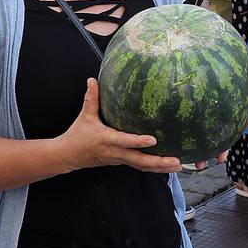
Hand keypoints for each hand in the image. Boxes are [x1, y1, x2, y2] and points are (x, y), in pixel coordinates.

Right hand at [57, 79, 181, 173]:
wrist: (69, 156)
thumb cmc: (77, 136)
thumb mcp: (85, 116)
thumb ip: (91, 98)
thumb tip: (93, 80)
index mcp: (106, 140)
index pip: (124, 141)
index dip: (138, 141)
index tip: (153, 139)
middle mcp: (115, 153)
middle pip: (139, 160)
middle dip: (158, 162)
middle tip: (176, 161)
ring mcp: (119, 160)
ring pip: (142, 166)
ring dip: (160, 168)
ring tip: (178, 165)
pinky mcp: (122, 162)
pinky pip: (140, 166)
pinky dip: (154, 167)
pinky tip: (168, 166)